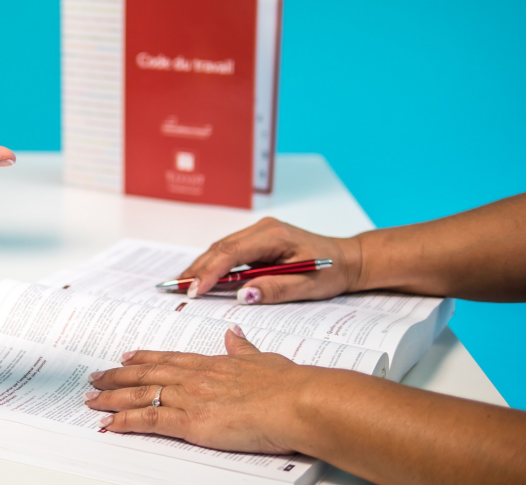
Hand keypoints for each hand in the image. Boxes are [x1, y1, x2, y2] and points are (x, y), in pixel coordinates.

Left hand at [85, 327, 320, 453]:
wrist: (297, 402)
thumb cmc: (289, 385)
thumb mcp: (264, 359)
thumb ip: (244, 349)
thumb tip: (234, 333)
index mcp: (212, 364)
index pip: (169, 359)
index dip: (144, 358)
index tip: (126, 356)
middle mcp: (195, 377)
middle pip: (147, 374)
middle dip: (117, 376)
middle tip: (95, 377)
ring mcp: (190, 398)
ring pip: (140, 395)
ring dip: (112, 398)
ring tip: (91, 400)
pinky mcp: (191, 422)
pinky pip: (149, 420)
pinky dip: (124, 422)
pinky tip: (108, 424)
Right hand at [179, 217, 363, 303]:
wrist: (347, 259)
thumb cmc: (331, 271)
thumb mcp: (308, 286)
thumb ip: (275, 289)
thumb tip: (243, 295)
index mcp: (274, 236)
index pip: (233, 252)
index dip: (210, 272)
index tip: (195, 290)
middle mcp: (263, 229)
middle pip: (221, 248)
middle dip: (198, 269)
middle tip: (178, 289)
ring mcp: (258, 232)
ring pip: (222, 248)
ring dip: (202, 266)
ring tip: (183, 284)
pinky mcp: (257, 241)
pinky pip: (229, 251)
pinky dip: (213, 264)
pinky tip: (201, 277)